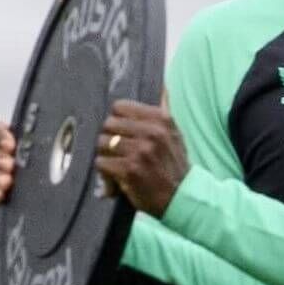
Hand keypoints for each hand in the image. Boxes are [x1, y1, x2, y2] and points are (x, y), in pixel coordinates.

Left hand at [96, 99, 189, 216]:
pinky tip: (118, 180)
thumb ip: (162, 114)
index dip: (117, 122)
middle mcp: (152, 132)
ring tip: (119, 167)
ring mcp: (141, 151)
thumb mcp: (174, 135)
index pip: (120, 107)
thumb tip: (165, 86)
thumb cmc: (174, 167)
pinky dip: (105, 174)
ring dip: (107, 157)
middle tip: (120, 154)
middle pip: (108, 125)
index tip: (124, 135)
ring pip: (102, 143)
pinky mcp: (130, 169)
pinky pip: (101, 163)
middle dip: (110, 140)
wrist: (182, 198)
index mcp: (161, 120)